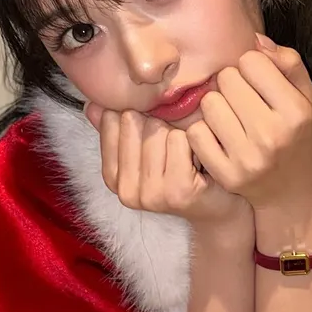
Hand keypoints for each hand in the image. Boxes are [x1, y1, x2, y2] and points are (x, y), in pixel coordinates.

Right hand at [84, 104, 252, 235]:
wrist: (219, 206)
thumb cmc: (181, 171)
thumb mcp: (145, 151)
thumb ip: (117, 130)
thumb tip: (92, 105)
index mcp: (113, 179)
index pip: (112, 123)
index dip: (138, 117)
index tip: (153, 134)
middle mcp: (127, 192)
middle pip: (135, 123)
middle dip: (158, 125)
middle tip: (174, 146)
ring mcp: (151, 194)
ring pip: (158, 131)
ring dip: (177, 134)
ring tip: (186, 155)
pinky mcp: (177, 190)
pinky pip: (179, 140)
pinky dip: (193, 141)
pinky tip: (199, 160)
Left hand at [186, 33, 311, 214]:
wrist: (291, 193)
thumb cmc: (297, 137)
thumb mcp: (306, 98)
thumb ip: (288, 63)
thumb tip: (255, 40)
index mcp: (295, 112)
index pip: (252, 61)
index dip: (252, 67)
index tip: (258, 82)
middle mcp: (272, 134)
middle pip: (226, 79)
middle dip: (232, 84)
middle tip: (242, 101)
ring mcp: (247, 156)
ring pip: (209, 103)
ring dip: (216, 106)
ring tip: (231, 119)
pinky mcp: (226, 174)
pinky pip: (196, 133)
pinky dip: (203, 131)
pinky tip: (218, 138)